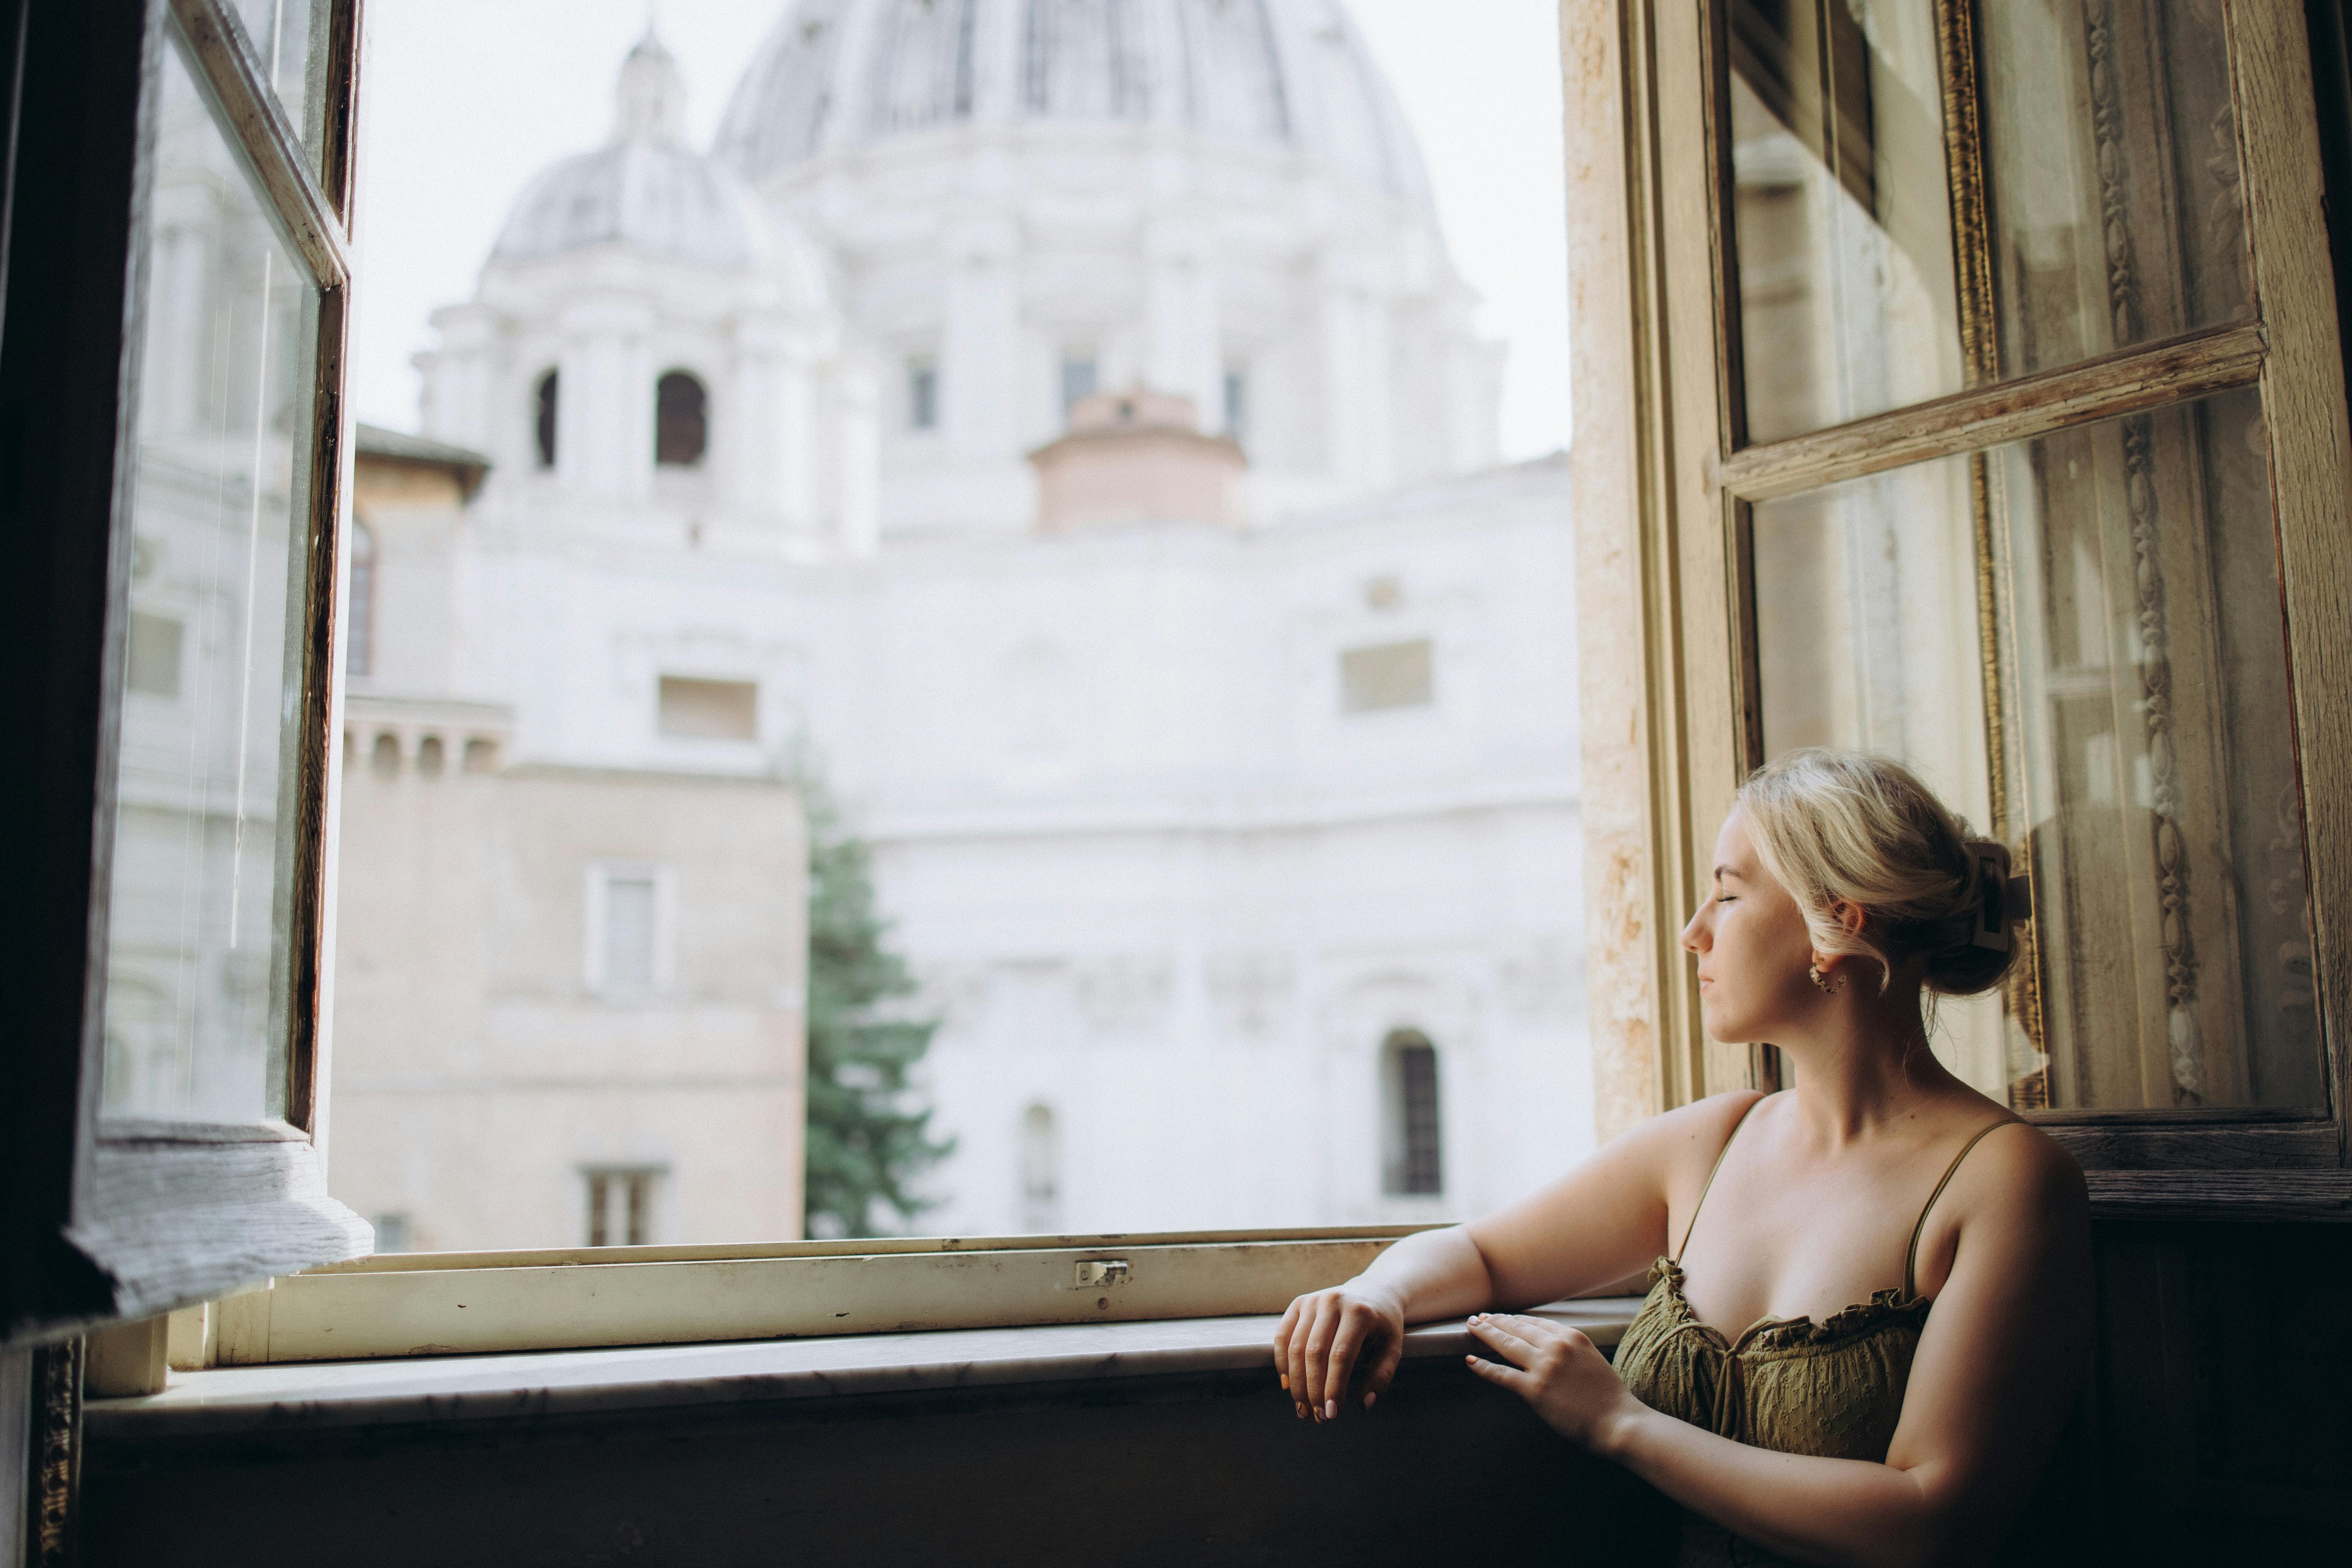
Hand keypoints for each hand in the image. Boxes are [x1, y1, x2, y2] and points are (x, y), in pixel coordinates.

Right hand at [1273, 1282, 1405, 1422]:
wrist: (1373, 1292)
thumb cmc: (1383, 1326)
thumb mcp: (1392, 1349)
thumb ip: (1380, 1376)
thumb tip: (1363, 1404)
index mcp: (1359, 1312)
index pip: (1341, 1355)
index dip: (1333, 1387)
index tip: (1332, 1414)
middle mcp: (1333, 1301)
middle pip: (1315, 1353)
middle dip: (1314, 1390)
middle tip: (1318, 1417)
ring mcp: (1313, 1300)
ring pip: (1295, 1347)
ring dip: (1296, 1383)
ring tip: (1303, 1409)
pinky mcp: (1298, 1303)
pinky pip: (1282, 1336)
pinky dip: (1282, 1363)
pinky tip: (1288, 1386)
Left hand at [1464, 1312, 1644, 1450]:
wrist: (1618, 1421)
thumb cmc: (1609, 1397)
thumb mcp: (1592, 1360)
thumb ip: (1570, 1351)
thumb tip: (1547, 1348)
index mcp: (1572, 1337)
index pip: (1535, 1323)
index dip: (1515, 1320)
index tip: (1501, 1318)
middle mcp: (1556, 1346)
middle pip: (1517, 1329)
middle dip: (1495, 1322)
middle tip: (1478, 1318)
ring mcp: (1544, 1367)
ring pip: (1506, 1345)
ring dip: (1485, 1335)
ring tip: (1471, 1329)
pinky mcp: (1535, 1389)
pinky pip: (1502, 1374)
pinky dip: (1483, 1367)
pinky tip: (1470, 1360)